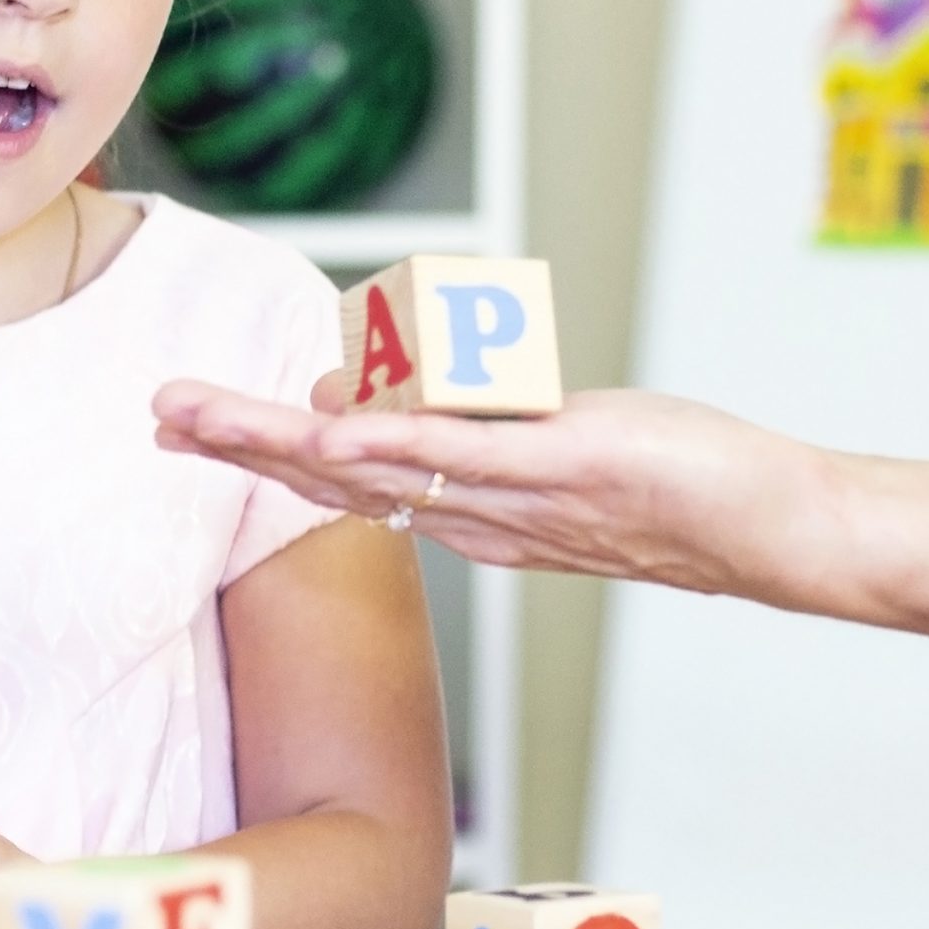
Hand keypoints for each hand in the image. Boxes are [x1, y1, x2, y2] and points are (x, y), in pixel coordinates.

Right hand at [151, 378, 841, 606]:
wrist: (772, 528)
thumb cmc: (679, 487)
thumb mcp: (564, 446)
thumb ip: (485, 431)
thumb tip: (409, 400)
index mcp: (467, 508)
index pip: (342, 479)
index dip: (258, 451)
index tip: (185, 422)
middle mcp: (473, 512)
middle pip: (331, 479)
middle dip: (236, 444)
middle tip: (156, 414)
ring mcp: (509, 494)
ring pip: (372, 468)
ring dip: (278, 441)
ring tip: (203, 415)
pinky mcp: (559, 467)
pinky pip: (457, 460)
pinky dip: (384, 447)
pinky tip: (325, 432)